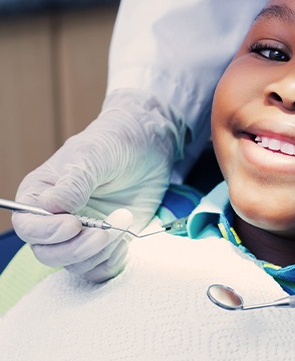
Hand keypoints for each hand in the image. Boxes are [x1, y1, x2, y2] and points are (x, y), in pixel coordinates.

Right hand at [12, 89, 185, 280]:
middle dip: (76, 249)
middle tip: (104, 232)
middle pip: (48, 253)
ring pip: (76, 265)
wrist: (147, 146)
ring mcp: (81, 234)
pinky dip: (111, 262)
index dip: (46, 232)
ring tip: (123, 221)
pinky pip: (99, 269)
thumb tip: (50, 206)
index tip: (73, 224)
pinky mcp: (105, 245)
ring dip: (100, 251)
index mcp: (40, 195)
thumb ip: (74, 183)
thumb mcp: (94, 156)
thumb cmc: (114, 143)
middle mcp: (55, 220)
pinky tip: (125, 241)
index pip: (28, 226)